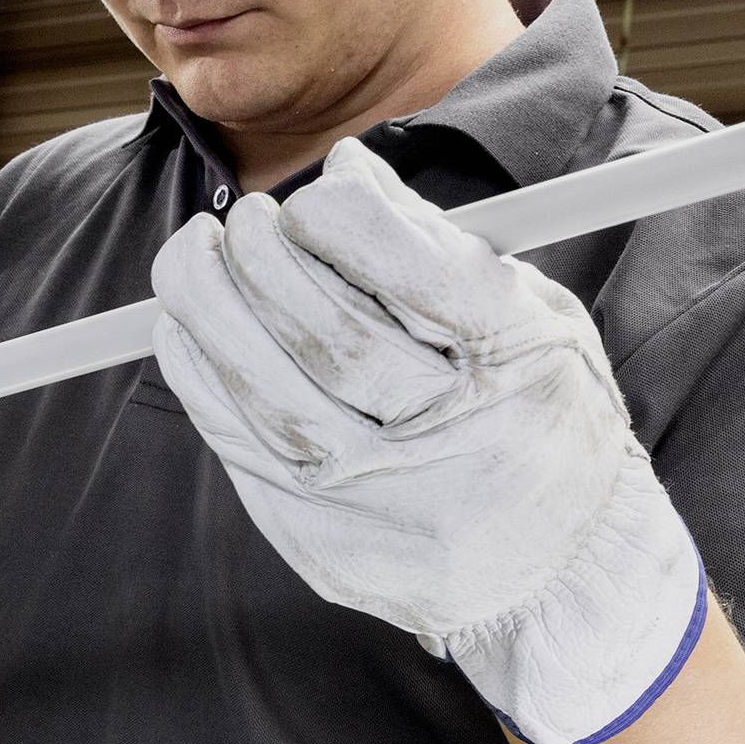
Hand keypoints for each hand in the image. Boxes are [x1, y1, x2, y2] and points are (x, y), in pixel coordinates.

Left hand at [150, 139, 705, 743]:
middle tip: (244, 217)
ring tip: (194, 251)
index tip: (317, 195)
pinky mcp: (325, 545)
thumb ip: (437, 247)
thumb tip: (344, 169)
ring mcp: (381, 505)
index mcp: (520, 369)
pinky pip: (238, 448)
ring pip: (267, 395)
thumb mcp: (533, 320)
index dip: (345, 221)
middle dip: (266, 259)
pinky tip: (186, 326)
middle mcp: (451, 446)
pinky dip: (199, 375)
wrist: (558, 574)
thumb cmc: (541, 422)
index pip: (416, 277)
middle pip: (331, 338)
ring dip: (210, 309)